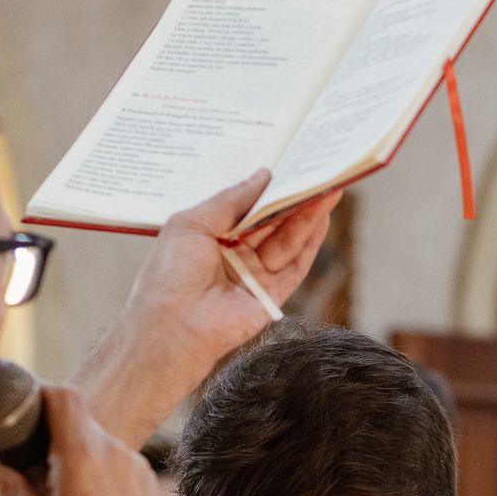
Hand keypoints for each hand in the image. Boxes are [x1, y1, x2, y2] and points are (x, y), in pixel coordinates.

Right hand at [0, 384, 201, 495]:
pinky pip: (112, 458)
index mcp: (84, 458)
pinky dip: (91, 469)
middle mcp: (115, 451)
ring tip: (52, 495)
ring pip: (93, 439)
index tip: (15, 412)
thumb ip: (11, 488)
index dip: (36, 394)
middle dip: (46, 434)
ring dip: (69, 455)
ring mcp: (136, 464)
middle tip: (23, 465)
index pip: (63, 395)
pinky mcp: (146, 479)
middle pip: (76, 418)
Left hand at [76, 169, 341, 446]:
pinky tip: (321, 219)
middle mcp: (234, 254)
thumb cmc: (169, 275)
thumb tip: (263, 176)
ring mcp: (254, 276)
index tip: (290, 165)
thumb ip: (231, 199)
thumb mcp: (193, 223)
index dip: (268, 188)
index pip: (247, 207)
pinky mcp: (272, 296)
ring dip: (307, 215)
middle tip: (317, 172)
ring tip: (327, 188)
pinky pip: (296, 265)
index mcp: (211, 236)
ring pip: (287, 240)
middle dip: (294, 198)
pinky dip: (310, 243)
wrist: (172, 329)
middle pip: (272, 222)